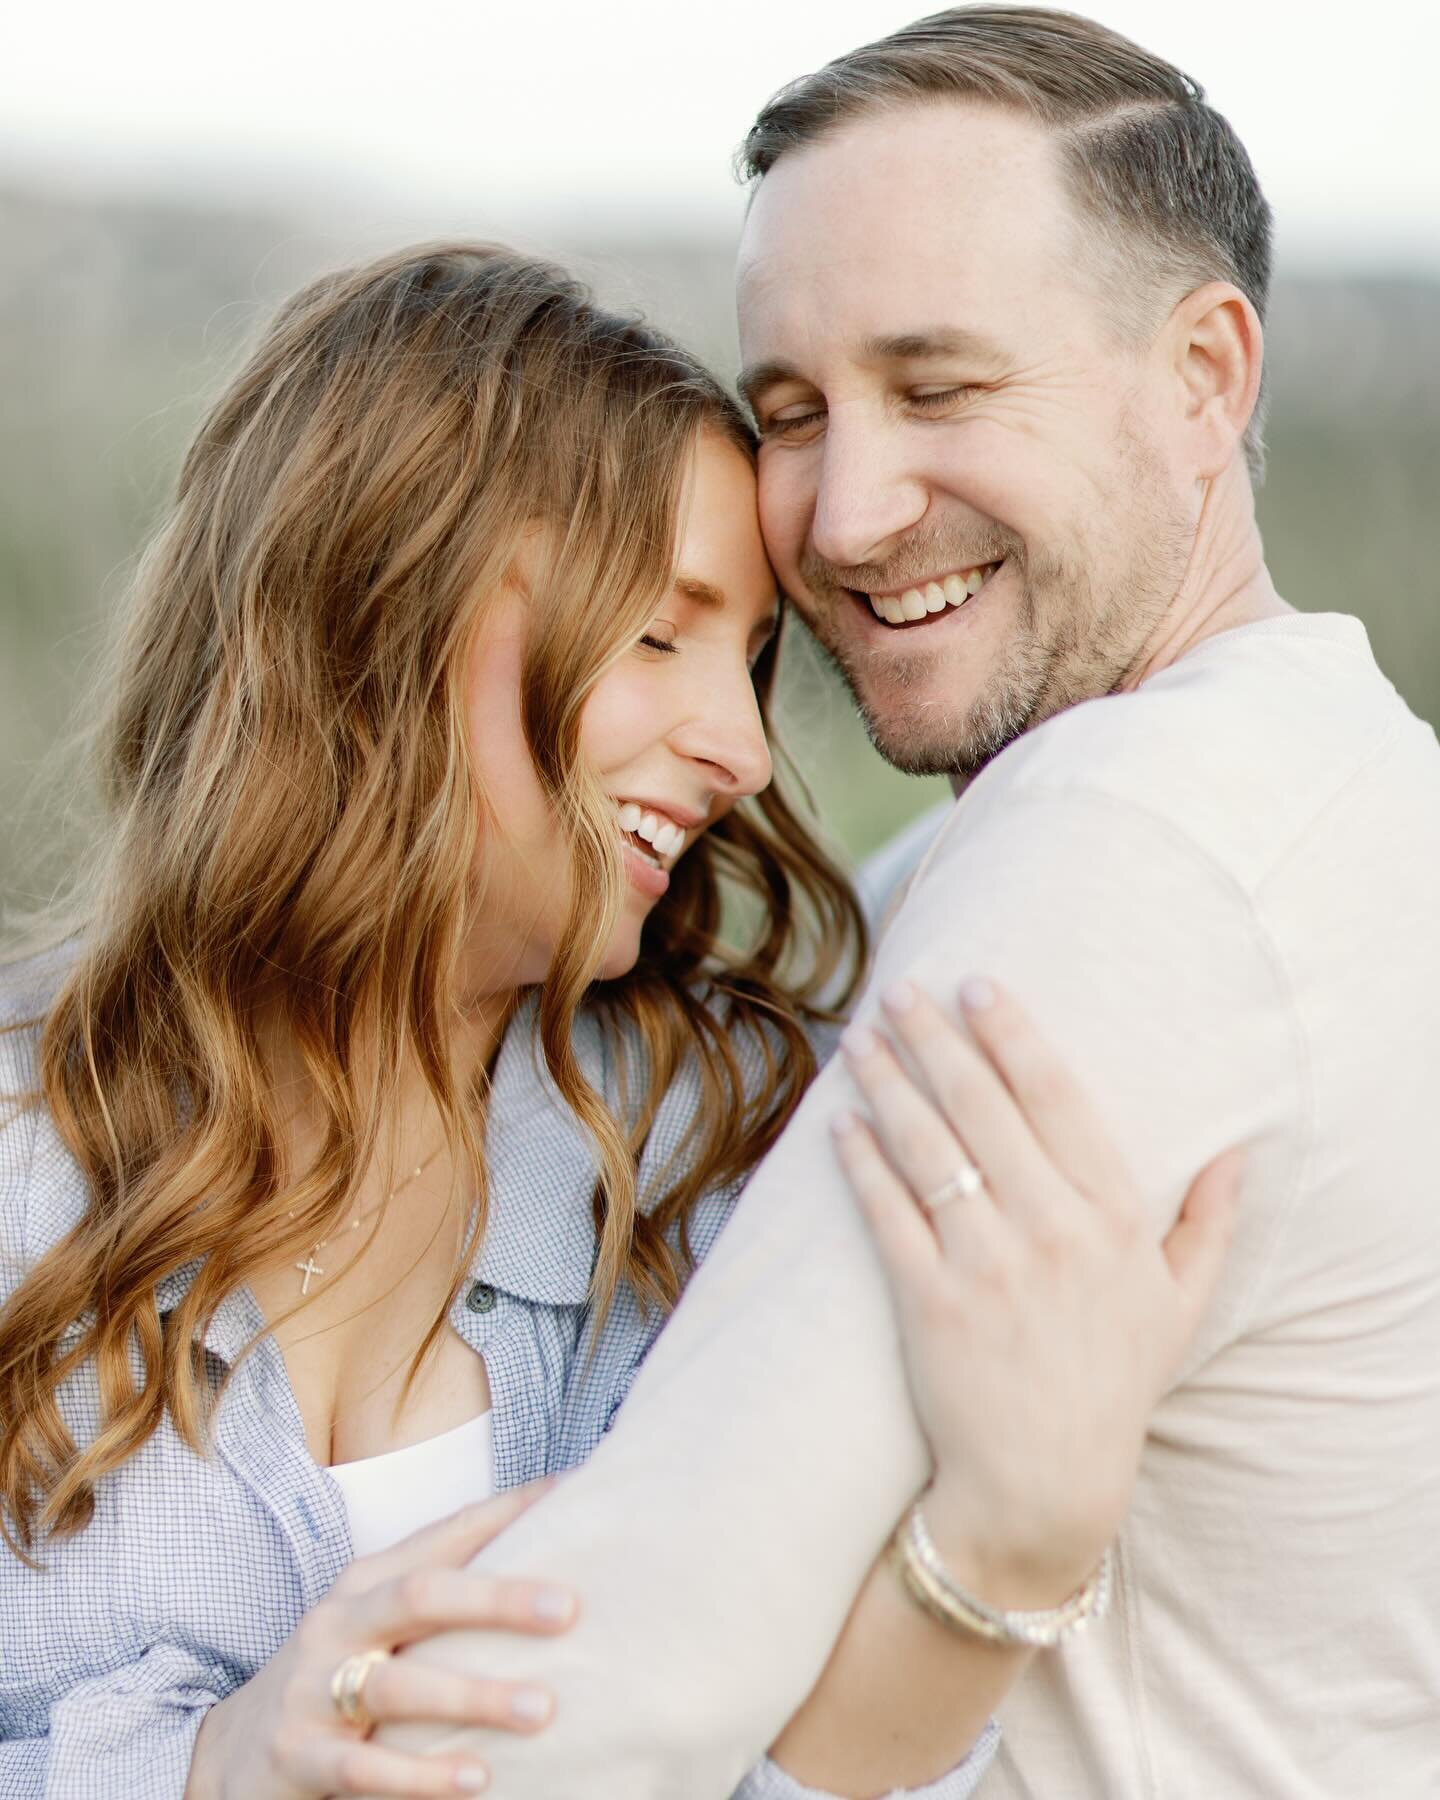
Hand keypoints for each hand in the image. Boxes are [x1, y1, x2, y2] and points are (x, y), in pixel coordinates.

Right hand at [186, 1481, 575, 1799]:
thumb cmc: (333, 1677)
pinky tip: (476, 1778)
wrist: (227, 1754)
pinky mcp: (299, 1758)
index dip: (505, 1512)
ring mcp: (313, 1690)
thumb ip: (443, 1599)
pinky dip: (420, 1775)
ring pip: (398, 1684)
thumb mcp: (376, 1624)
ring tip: (541, 1710)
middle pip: (421, 1596)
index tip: (571, 1493)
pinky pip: (363, 1767)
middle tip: (569, 1609)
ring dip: (473, 1696)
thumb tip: (547, 1564)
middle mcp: (340, 1622)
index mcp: (368, 1580)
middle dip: (497, 1598)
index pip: (444, 1535)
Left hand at [833, 978, 1240, 1612]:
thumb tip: (1238, 1151)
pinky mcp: (929, 1301)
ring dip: (889, 1083)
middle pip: (981, 1106)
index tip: (979, 987)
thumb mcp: (1180, 1307)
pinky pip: (888, 1212)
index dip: (1013, 1035)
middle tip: (903, 989)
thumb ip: (1209, 1224)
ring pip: (928, 1147)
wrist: (1043, 1483)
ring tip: (862, 1037)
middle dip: (936, 1038)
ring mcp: (986, 1264)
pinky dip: (861, 1161)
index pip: (1056, 1098)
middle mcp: (1050, 1229)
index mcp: (1112, 1218)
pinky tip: (840, 1121)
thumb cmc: (1111, 1387)